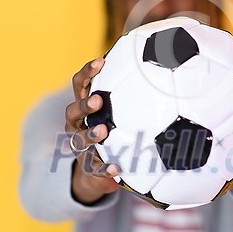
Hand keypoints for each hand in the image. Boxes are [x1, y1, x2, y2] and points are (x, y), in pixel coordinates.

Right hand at [65, 58, 119, 204]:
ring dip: (90, 134)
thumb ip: (131, 93)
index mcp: (83, 107)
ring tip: (102, 130)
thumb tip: (160, 62)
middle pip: (72, 111)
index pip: (80, 85)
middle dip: (84, 104)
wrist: (97, 169)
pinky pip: (94, 169)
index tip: (100, 62)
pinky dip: (104, 168)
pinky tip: (116, 168)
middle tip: (98, 100)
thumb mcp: (116, 111)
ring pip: (79, 139)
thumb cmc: (111, 131)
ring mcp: (80, 147)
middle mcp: (76, 125)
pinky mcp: (88, 167)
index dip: (87, 73)